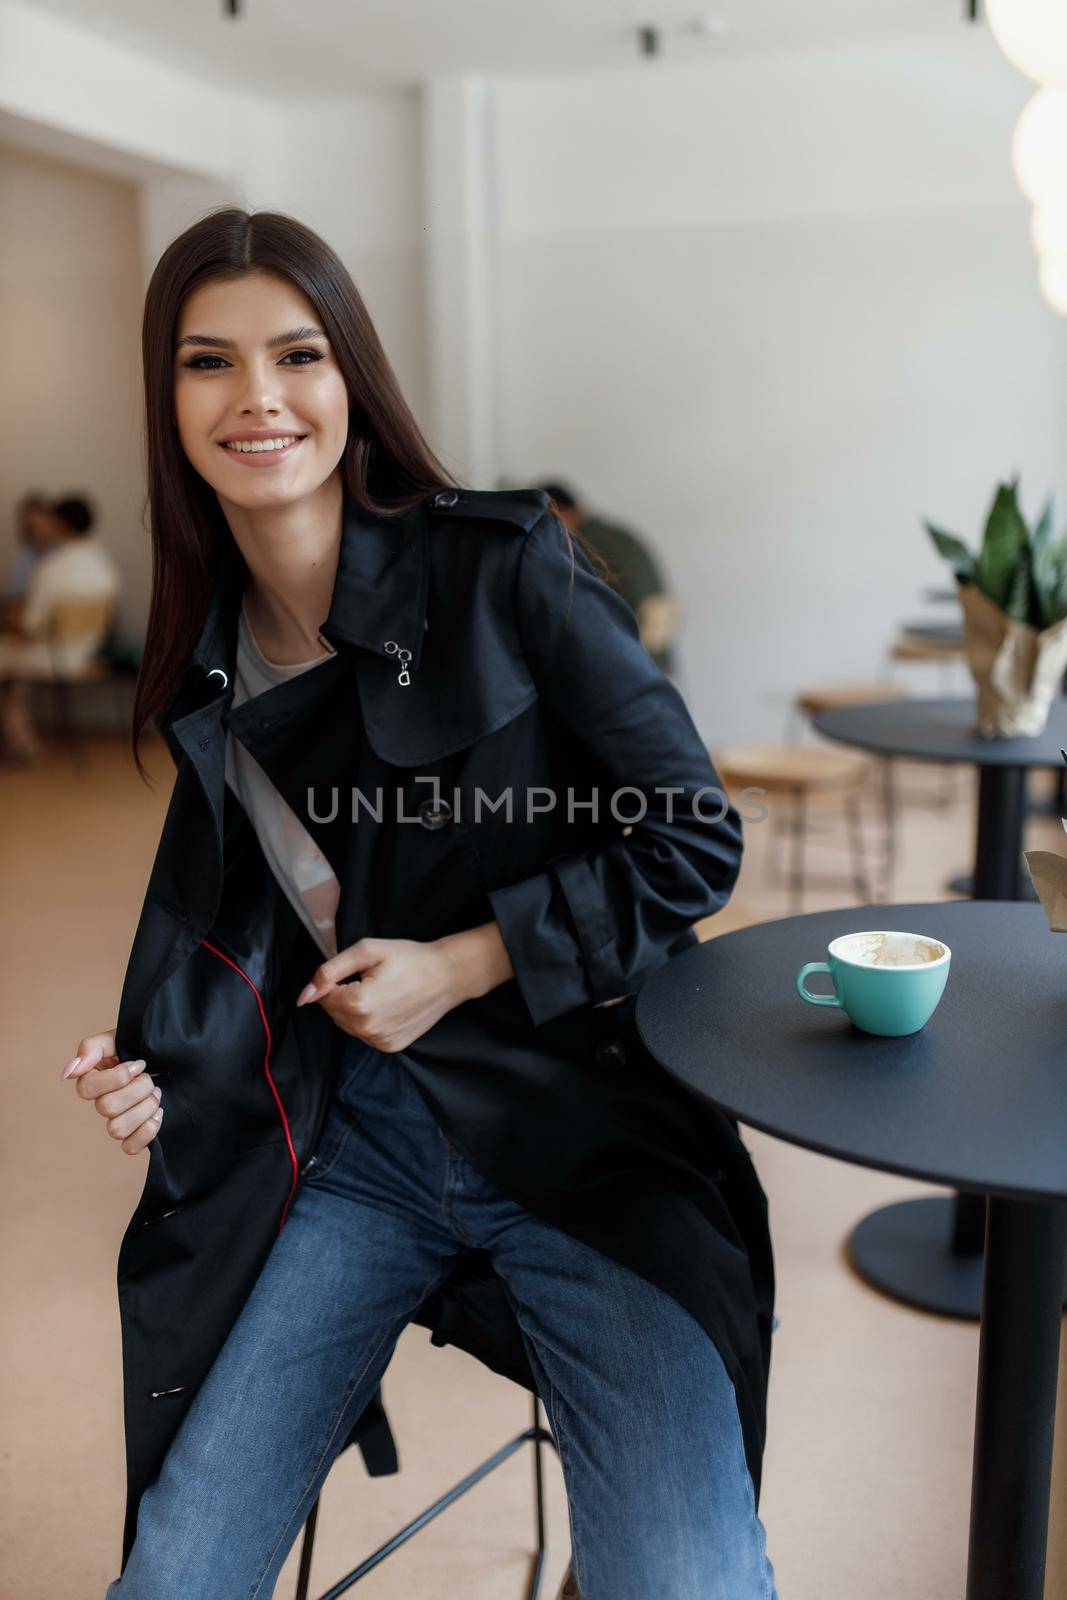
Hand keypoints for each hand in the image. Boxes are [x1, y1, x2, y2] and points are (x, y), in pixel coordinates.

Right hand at [61, 1030, 162, 1154]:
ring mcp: (118, 1121)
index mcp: (93, 1080)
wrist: (172, 1061)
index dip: (117, 1078)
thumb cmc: (141, 1049)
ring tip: (157, 1094)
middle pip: (107, 1108)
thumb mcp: (118, 1038)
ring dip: (144, 1108)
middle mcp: (102, 1103)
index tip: (139, 1065)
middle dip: (137, 1089)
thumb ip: (91, 1048)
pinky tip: (159, 1114)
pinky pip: (130, 1148)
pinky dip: (146, 1132)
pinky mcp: (134, 1136)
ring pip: (117, 1129)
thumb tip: (70, 1072)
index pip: (87, 1089)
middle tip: (150, 1078)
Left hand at [295, 924, 512, 1052]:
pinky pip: (365, 1034)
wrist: (448, 976)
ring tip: (381, 991)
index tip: (359, 971)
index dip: (336, 981)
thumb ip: (329, 971)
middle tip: (371, 979)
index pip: (323, 997)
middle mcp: (367, 1029)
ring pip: (348, 1025)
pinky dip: (369, 1021)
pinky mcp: (391, 1046)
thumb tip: (304, 995)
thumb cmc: (410, 958)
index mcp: (358, 1004)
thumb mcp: (367, 951)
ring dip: (355, 1009)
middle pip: (334, 1013)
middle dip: (343, 995)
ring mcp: (380, 1041)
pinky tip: (388, 1005)